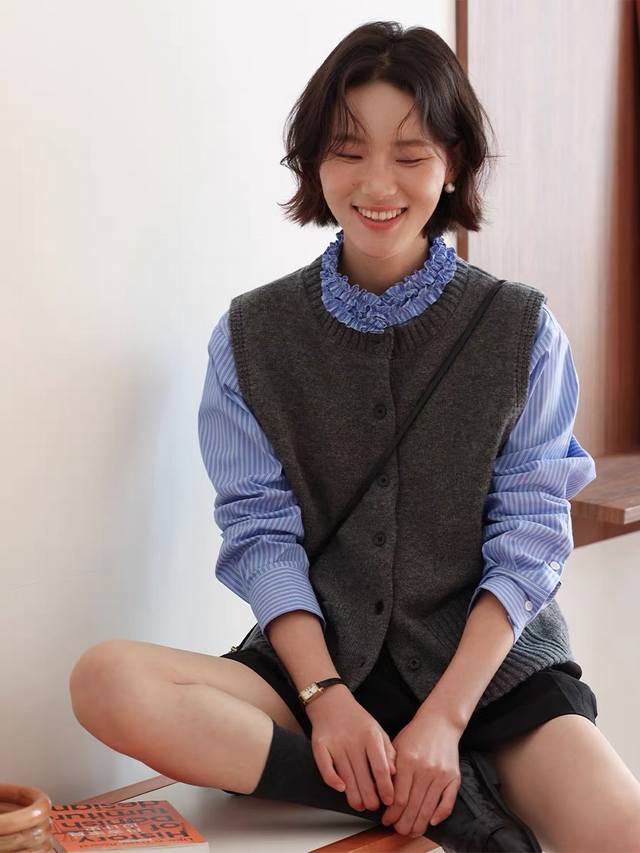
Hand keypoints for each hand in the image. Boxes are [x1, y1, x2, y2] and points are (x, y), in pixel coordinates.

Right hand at [306, 687, 396, 812]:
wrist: (332, 703)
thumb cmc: (358, 721)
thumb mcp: (378, 731)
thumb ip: (388, 752)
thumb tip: (394, 774)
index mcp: (370, 736)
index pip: (380, 768)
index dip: (386, 788)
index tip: (389, 800)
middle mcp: (353, 740)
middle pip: (363, 776)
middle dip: (370, 797)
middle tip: (374, 807)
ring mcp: (335, 743)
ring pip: (346, 776)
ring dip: (354, 796)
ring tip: (360, 805)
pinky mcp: (320, 746)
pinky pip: (325, 767)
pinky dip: (332, 780)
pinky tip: (341, 790)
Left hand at [380, 709, 462, 838]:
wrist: (439, 722)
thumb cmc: (415, 734)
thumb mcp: (396, 747)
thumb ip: (389, 770)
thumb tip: (382, 795)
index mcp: (408, 761)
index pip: (398, 798)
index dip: (392, 815)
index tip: (386, 820)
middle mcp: (425, 770)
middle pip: (413, 807)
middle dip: (403, 824)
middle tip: (398, 830)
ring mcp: (441, 775)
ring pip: (428, 809)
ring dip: (418, 824)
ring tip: (410, 830)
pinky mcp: (454, 777)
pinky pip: (448, 802)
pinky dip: (440, 815)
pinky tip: (430, 821)